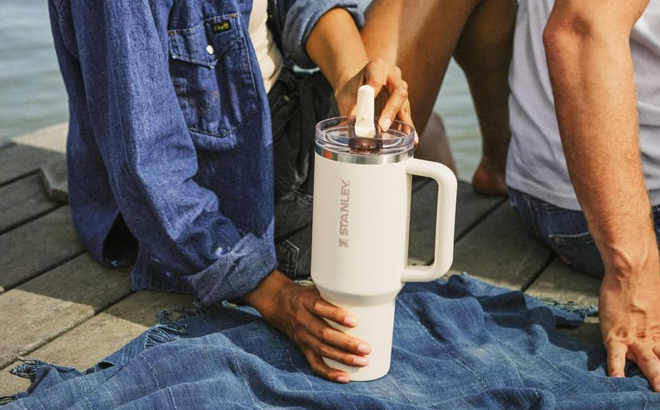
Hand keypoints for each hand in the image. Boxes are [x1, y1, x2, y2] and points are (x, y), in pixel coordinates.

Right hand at [243, 270, 370, 382]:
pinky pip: (314, 363)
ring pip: (322, 350)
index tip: (354, 321)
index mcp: (306, 302)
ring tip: (362, 361)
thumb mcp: (316, 288)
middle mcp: (303, 320)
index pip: (320, 308)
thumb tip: (367, 297)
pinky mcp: (302, 348)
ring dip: (342, 358)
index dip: (336, 315)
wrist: (278, 304)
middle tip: (366, 348)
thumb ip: (335, 293)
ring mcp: (302, 336)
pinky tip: (345, 377)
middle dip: (346, 343)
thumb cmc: (306, 295)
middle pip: (324, 334)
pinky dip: (329, 372)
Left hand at [335, 59, 414, 138]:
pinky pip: (406, 116)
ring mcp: (400, 90)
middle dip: (391, 110)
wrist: (357, 90)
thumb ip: (349, 110)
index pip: (376, 78)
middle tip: (384, 126)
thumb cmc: (352, 91)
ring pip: (405, 105)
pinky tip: (412, 140)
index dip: (373, 91)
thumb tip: (348, 128)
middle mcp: (393, 77)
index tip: (367, 106)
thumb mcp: (346, 96)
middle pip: (398, 91)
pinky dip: (408, 128)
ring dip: (404, 122)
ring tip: (408, 137)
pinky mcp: (404, 104)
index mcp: (376, 67)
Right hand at [599, 262, 659, 390]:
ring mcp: (635, 337)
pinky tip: (617, 380)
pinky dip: (616, 369)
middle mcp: (653, 337)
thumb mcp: (658, 305)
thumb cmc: (645, 282)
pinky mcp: (616, 335)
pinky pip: (616, 356)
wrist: (632, 271)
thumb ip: (656, 318)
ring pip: (648, 362)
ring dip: (654, 377)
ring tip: (657, 391)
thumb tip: (651, 320)